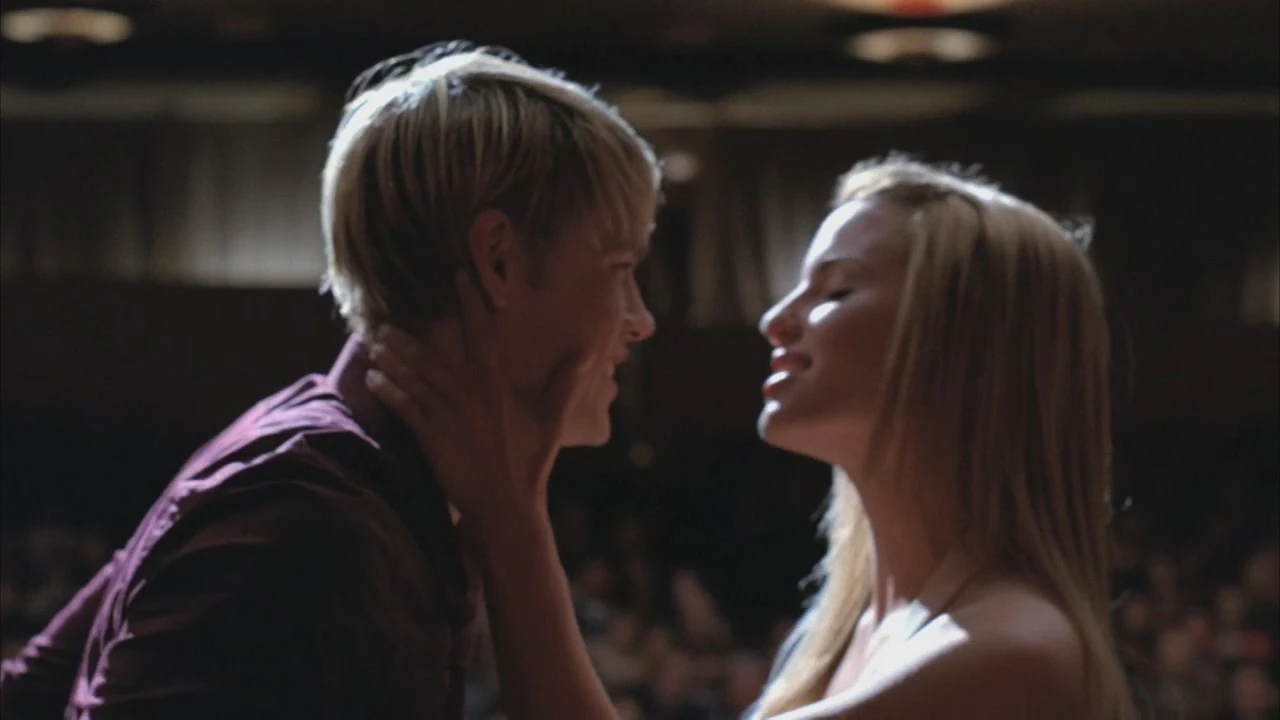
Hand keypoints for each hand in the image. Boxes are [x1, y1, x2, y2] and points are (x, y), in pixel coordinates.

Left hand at [364, 273, 587, 531]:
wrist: (507, 503)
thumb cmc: (530, 460)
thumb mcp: (551, 419)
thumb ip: (563, 383)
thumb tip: (585, 355)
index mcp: (496, 382)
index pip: (482, 332)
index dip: (470, 302)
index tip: (459, 277)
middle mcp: (469, 391)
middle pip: (430, 354)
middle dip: (405, 336)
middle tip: (384, 321)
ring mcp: (447, 413)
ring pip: (412, 377)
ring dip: (390, 359)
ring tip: (373, 344)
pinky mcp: (431, 436)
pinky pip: (403, 406)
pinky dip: (387, 390)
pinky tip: (374, 378)